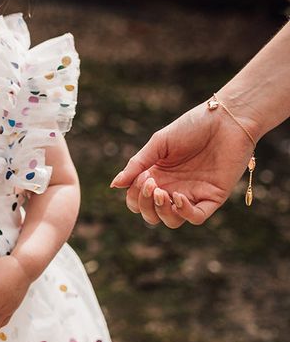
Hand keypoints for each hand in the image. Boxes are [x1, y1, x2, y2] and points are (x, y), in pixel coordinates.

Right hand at [111, 102, 254, 227]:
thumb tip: (114, 185)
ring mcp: (193, 195)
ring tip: (161, 192)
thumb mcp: (159, 144)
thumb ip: (137, 164)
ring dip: (161, 211)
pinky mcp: (213, 197)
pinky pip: (196, 218)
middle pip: (152, 214)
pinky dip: (184, 212)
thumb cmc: (191, 127)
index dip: (134, 195)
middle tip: (149, 184)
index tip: (141, 176)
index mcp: (158, 176)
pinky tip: (178, 196)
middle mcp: (173, 188)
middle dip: (144, 204)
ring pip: (172, 221)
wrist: (225, 120)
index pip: (138, 200)